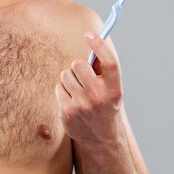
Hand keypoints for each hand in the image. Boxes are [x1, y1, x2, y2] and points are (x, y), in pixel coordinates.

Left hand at [55, 31, 123, 145]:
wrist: (101, 139)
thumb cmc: (106, 107)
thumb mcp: (111, 90)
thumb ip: (103, 70)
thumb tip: (93, 43)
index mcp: (115, 90)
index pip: (109, 62)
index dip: (99, 45)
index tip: (89, 34)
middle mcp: (99, 97)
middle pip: (79, 64)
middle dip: (78, 66)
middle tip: (82, 74)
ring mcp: (82, 105)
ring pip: (65, 74)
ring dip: (69, 78)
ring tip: (77, 89)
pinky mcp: (67, 111)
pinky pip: (58, 87)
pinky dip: (62, 90)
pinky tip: (71, 99)